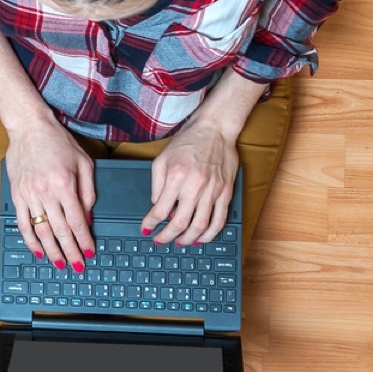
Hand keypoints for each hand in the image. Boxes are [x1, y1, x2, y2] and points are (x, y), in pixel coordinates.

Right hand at [6, 118, 95, 271]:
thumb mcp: (84, 163)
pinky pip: (23, 223)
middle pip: (60, 231)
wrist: (29, 127)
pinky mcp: (17, 194)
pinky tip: (38, 250)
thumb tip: (87, 218)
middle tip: (78, 266)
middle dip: (71, 252)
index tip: (90, 253)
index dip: (84, 240)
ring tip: (60, 263)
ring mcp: (29, 195)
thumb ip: (88, 192)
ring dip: (52, 250)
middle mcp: (46, 192)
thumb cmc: (58, 142)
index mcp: (64, 185)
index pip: (77, 221)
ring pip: (41, 231)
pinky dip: (30, 240)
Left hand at [141, 118, 238, 245]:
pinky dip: (210, 234)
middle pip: (180, 223)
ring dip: (188, 239)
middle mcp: (195, 186)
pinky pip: (220, 220)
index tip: (147, 229)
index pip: (160, 210)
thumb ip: (157, 185)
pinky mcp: (226, 192)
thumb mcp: (162, 160)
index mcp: (176, 177)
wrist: (215, 129)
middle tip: (161, 240)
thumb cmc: (187, 142)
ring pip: (200, 226)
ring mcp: (213, 191)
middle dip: (167, 236)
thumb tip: (156, 206)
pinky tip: (201, 238)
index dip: (151, 224)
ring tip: (179, 242)